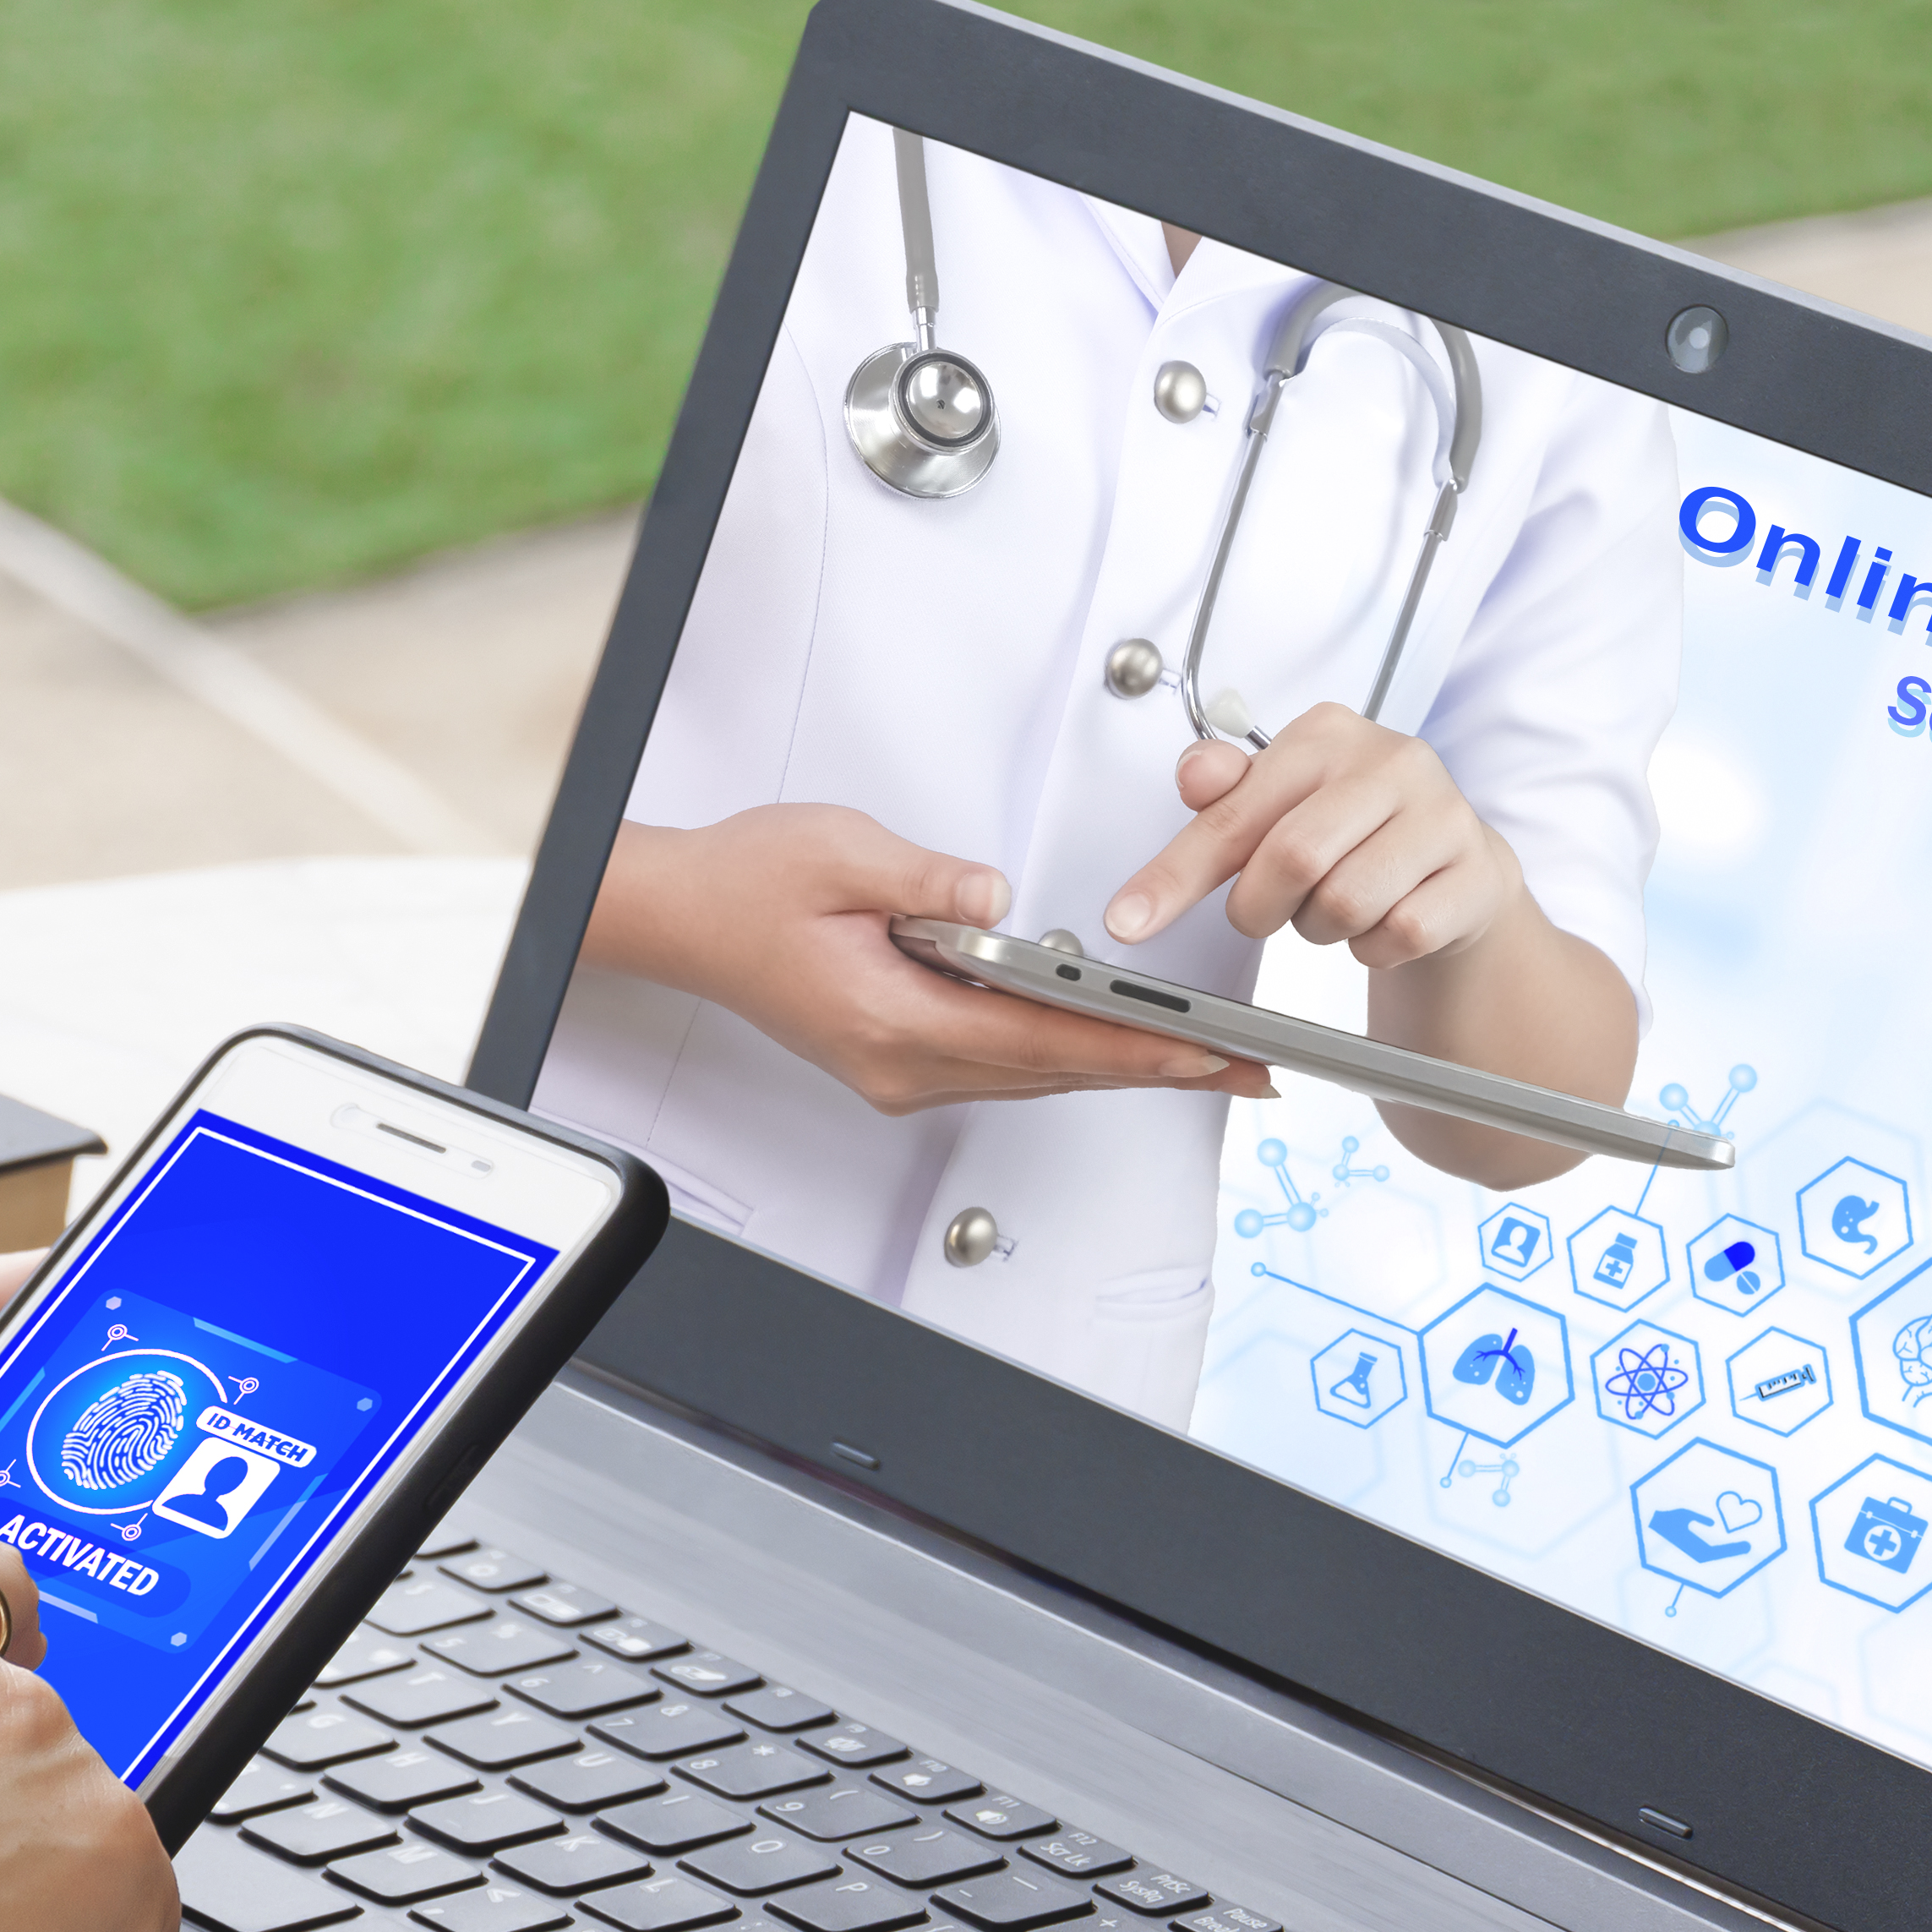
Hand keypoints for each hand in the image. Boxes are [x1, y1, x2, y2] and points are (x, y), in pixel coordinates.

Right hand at [584, 804, 1273, 1115]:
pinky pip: (1005, 1066)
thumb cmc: (747, 885)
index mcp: (893, 1019)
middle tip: (1248, 1072)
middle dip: (1157, 1070)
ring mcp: (900, 1070)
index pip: (1042, 1043)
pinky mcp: (898, 1057)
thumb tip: (999, 896)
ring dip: (1120, 1069)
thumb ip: (930, 880)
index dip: (1134, 1050)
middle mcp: (902, 1063)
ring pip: (1035, 1078)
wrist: (682, 916)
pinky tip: (1115, 1046)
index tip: (1207, 1055)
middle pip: (1054, 1075)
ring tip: (1206, 1062)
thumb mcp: (841, 853)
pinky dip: (1069, 1058)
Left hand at [1105, 704, 1524, 965]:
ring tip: (1333, 907)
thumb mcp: (1281, 802)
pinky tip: (1381, 921)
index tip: (1129, 922)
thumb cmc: (1353, 831)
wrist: (1456, 865)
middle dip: (1260, 907)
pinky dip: (1373, 949)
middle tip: (1265, 912)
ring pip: (1347, 904)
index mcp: (1328, 734)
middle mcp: (1393, 761)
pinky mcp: (1478, 873)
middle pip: (1293, 858)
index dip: (1175, 874)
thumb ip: (1228, 794)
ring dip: (1320, 928)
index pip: (1233, 810)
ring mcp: (1444, 816)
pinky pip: (1398, 935)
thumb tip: (1195, 775)